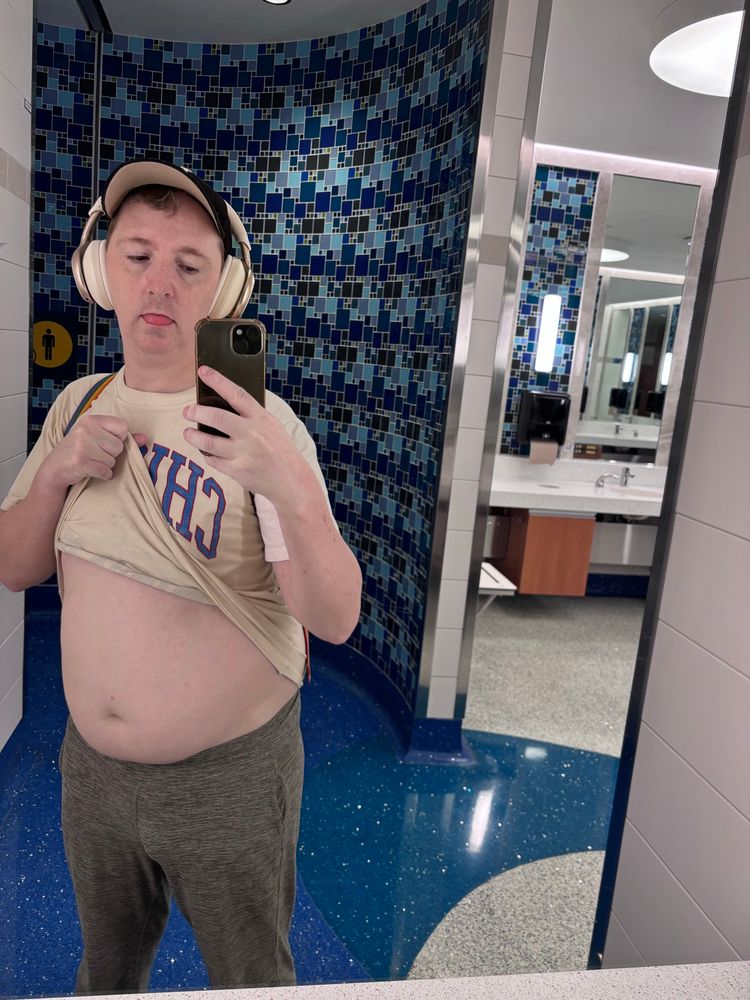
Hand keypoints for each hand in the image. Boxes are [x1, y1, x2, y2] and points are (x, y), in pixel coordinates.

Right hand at [39, 414, 147, 489]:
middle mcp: (86, 430)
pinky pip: (105, 471)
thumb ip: (122, 437)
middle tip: (94, 454)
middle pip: (118, 446)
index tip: (105, 442)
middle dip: (111, 454)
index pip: (122, 428)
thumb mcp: (98, 438)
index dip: (119, 439)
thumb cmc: (80, 451)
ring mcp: (81, 446)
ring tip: (91, 461)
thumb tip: (145, 438)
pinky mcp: (80, 462)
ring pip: (112, 460)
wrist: (54, 468)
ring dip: (105, 465)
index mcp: (91, 420)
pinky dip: (102, 474)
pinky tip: (91, 471)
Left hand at [182, 366, 304, 504]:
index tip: (202, 371)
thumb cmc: (280, 450)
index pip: (237, 394)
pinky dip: (207, 455)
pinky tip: (208, 452)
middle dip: (196, 412)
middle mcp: (252, 434)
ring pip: (208, 442)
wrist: (292, 481)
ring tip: (188, 433)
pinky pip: (213, 461)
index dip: (218, 381)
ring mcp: (244, 454)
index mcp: (261, 419)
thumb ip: (251, 416)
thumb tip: (221, 403)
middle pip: (216, 418)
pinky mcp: (238, 471)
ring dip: (192, 436)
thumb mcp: (272, 427)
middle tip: (187, 411)